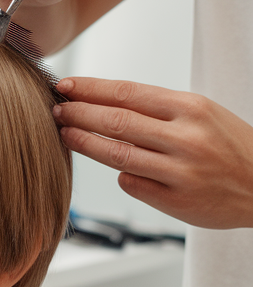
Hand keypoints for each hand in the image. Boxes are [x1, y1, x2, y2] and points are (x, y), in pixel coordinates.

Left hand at [53, 77, 252, 229]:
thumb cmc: (231, 147)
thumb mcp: (203, 114)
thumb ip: (159, 111)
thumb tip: (105, 106)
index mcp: (191, 108)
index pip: (128, 92)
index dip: (91, 88)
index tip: (66, 85)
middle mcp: (185, 138)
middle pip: (116, 121)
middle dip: (79, 113)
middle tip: (56, 109)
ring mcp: (180, 172)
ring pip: (117, 155)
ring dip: (85, 143)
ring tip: (65, 133)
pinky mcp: (177, 201)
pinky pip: (133, 185)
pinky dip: (121, 175)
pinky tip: (117, 169)